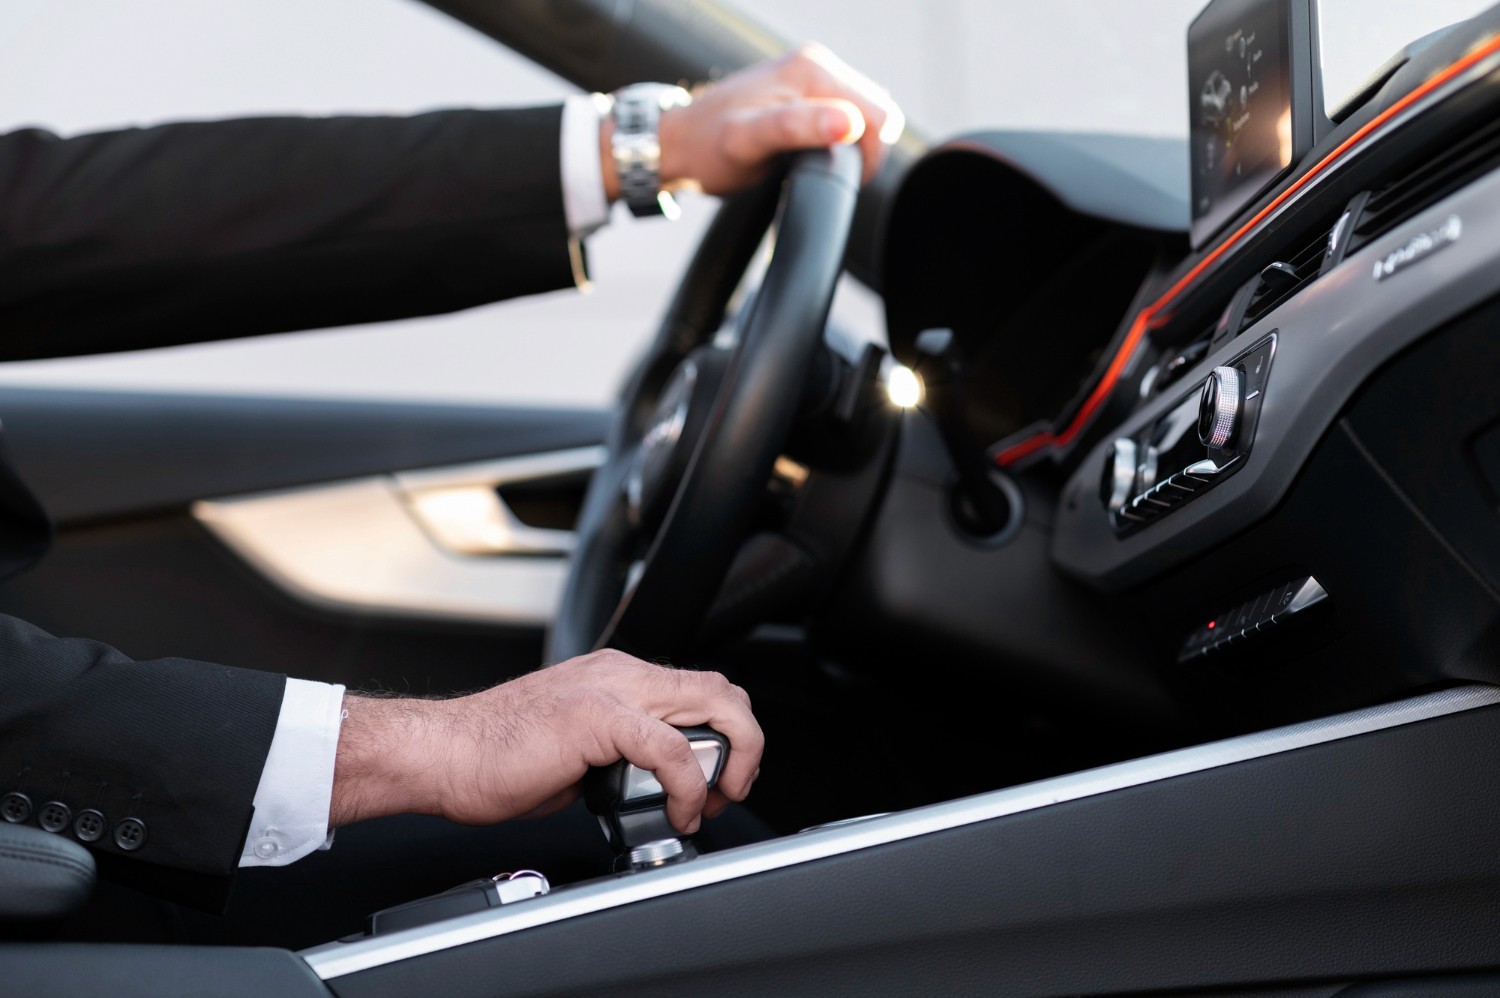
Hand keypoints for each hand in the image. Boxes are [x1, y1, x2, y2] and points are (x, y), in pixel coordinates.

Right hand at [328, 650, 762, 835]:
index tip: (720, 782)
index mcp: (617, 675)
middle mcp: (620, 672)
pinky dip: (689, 786)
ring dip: (729, 762)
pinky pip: (671, 748)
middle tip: (730, 791)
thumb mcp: (577, 749)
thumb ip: (623, 754)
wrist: (440, 754)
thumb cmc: (493, 757)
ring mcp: (610, 688)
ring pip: (712, 705)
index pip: (703, 689)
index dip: (729, 736)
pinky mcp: (596, 716)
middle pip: (722, 689)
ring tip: (709, 803)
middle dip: (745, 746)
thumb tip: (658, 785)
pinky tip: (678, 810)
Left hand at [602, 44, 903, 199]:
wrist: (679, 142)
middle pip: (876, 112)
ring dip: (851, 145)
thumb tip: (846, 124)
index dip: (866, 157)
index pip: (877, 115)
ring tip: (810, 162)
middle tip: (819, 173)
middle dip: (860, 150)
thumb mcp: (749, 143)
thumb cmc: (709, 150)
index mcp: (811, 70)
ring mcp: (812, 73)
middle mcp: (815, 63)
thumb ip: (798, 130)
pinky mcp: (807, 88)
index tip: (834, 178)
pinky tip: (810, 149)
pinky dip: (839, 137)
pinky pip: (847, 114)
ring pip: (864, 115)